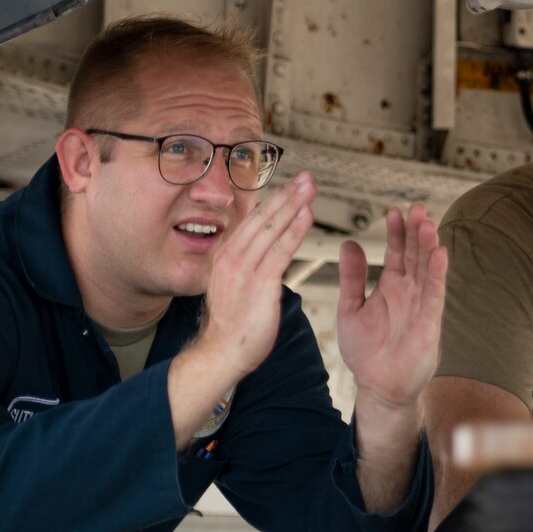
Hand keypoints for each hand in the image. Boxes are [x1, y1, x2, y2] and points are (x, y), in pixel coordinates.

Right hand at [194, 172, 315, 377]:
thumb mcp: (232, 285)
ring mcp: (244, 269)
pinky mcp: (259, 284)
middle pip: (262, 218)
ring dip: (293, 205)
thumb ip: (246, 265)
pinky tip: (307, 216)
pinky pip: (280, 251)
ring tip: (311, 189)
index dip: (273, 201)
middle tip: (307, 178)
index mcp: (225, 255)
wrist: (221, 353)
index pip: (252, 221)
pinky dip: (294, 231)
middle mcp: (231, 257)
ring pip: (271, 229)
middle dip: (286, 195)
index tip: (291, 186)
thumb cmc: (232, 325)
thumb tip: (261, 253)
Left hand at [337, 203, 448, 416]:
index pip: (397, 252)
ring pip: (427, 270)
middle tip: (417, 209)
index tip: (394, 212)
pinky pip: (434, 295)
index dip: (397, 233)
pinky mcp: (429, 323)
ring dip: (429, 247)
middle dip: (416, 232)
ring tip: (428, 224)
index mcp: (391, 285)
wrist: (378, 386)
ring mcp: (421, 306)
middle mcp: (409, 291)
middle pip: (416, 255)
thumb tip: (348, 243)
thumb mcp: (350, 308)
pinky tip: (439, 254)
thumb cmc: (366, 352)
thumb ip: (351, 277)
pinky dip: (437, 275)